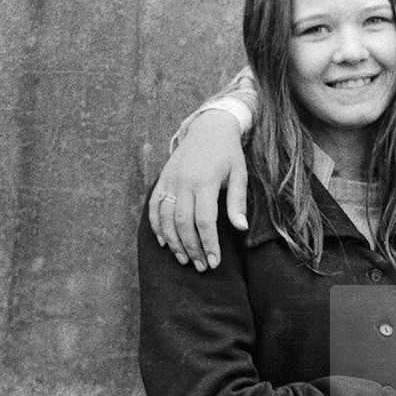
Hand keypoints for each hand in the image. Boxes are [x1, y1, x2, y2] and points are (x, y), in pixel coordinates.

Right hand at [148, 110, 249, 269]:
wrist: (208, 128)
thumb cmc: (228, 154)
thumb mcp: (240, 175)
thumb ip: (237, 202)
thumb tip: (241, 229)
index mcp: (204, 182)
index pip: (205, 221)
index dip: (209, 245)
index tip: (215, 263)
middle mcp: (183, 182)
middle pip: (183, 223)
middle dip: (192, 248)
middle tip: (202, 267)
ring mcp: (170, 180)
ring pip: (166, 217)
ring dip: (174, 242)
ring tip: (184, 260)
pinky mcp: (162, 179)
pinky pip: (154, 206)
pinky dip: (156, 225)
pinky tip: (164, 242)